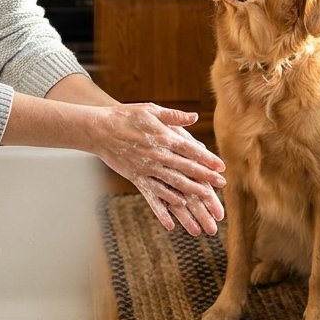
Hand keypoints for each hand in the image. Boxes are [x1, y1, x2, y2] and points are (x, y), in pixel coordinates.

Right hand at [94, 102, 225, 234]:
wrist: (98, 129)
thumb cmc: (125, 116)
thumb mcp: (150, 110)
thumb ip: (173, 116)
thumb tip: (195, 117)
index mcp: (163, 137)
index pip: (190, 150)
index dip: (207, 159)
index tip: (221, 167)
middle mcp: (157, 155)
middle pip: (186, 169)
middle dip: (205, 178)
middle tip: (222, 184)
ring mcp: (146, 168)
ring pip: (173, 184)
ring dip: (191, 194)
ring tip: (206, 200)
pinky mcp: (135, 177)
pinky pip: (153, 194)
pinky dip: (164, 204)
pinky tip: (176, 210)